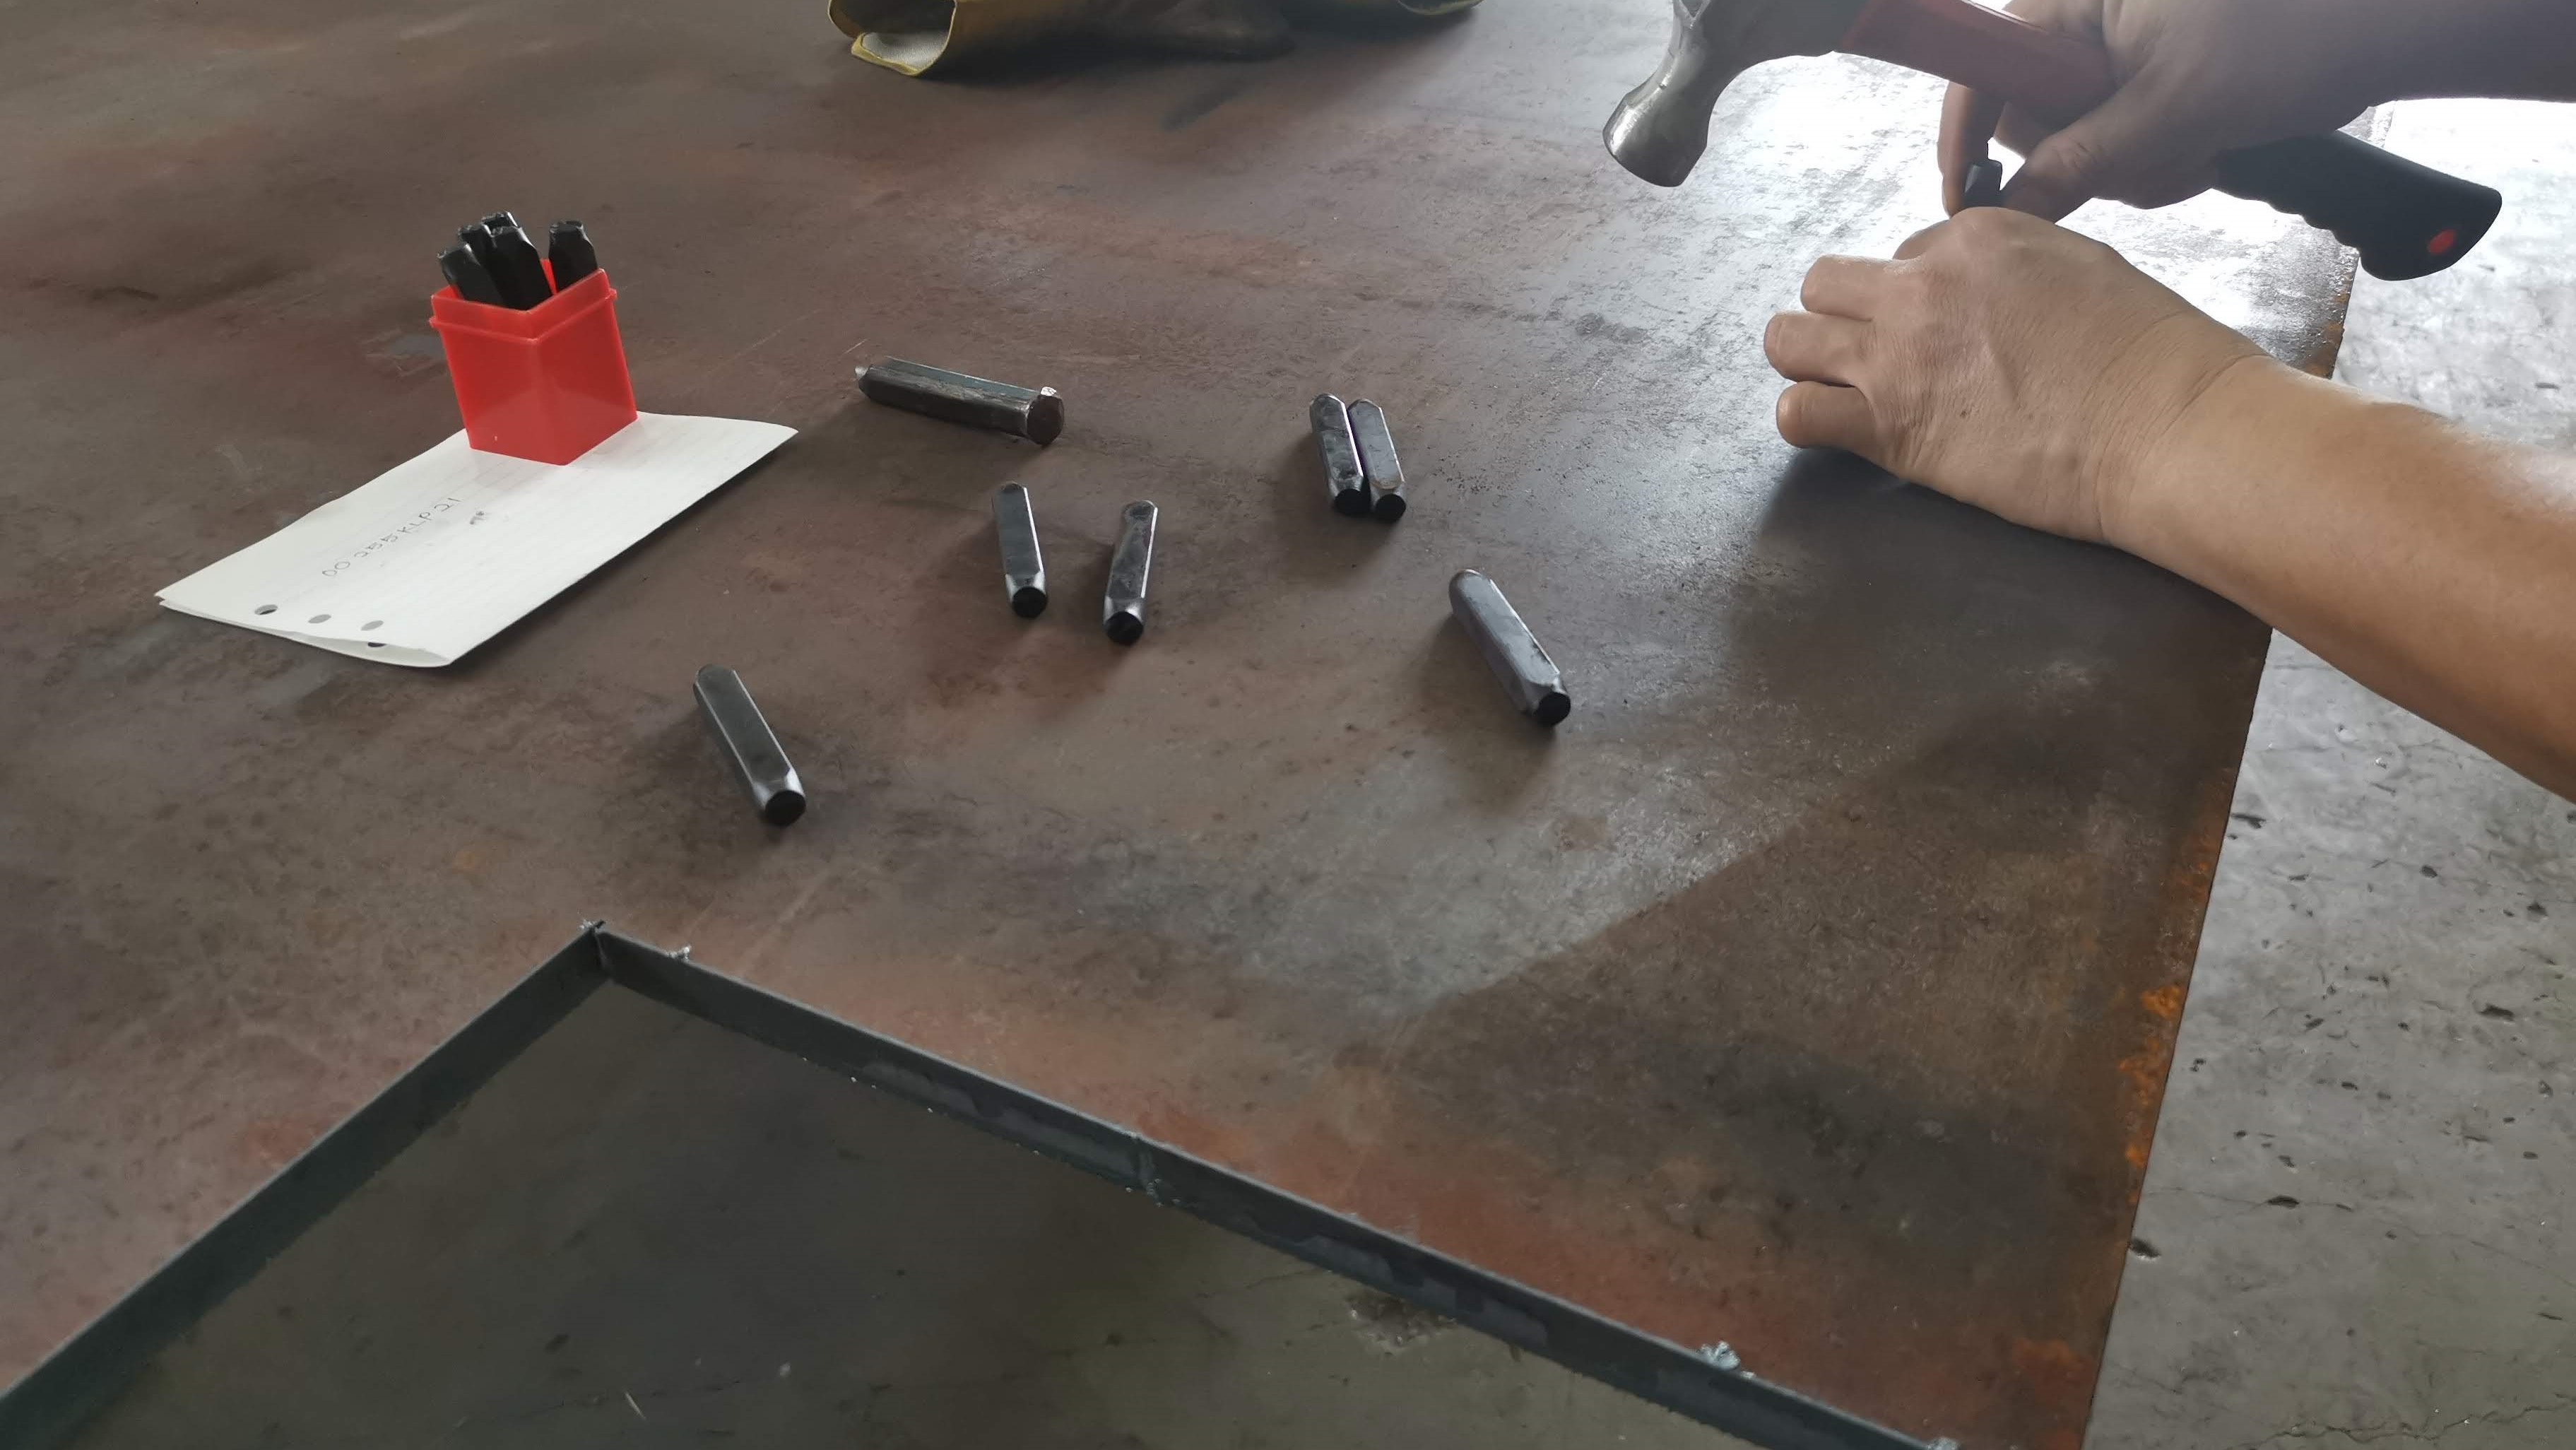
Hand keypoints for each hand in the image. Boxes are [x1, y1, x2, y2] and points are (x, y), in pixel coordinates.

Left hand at [1763, 208, 2264, 543]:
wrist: (2166, 424)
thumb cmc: (2149, 353)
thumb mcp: (2081, 265)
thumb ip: (2012, 267)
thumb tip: (1980, 287)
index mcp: (1973, 238)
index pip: (1902, 255)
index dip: (1917, 297)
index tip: (1950, 333)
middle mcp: (1922, 287)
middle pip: (1826, 284)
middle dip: (1841, 316)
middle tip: (1874, 355)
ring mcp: (1898, 357)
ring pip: (1789, 339)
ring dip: (1806, 361)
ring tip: (1839, 388)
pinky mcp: (1890, 428)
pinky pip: (1797, 413)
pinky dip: (1805, 419)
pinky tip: (1837, 429)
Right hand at [1942, 0, 2392, 219]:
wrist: (2392, 22)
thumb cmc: (2291, 37)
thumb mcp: (2172, 110)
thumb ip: (2080, 161)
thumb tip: (2011, 208)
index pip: (1983, 67)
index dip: (1966, 133)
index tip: (1967, 196)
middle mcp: (2094, 13)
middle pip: (2036, 111)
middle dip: (2086, 155)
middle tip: (2149, 161)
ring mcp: (2129, 42)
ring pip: (2085, 134)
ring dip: (2137, 163)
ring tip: (2200, 148)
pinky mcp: (2161, 70)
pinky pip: (2128, 135)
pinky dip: (2162, 155)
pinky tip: (2209, 146)